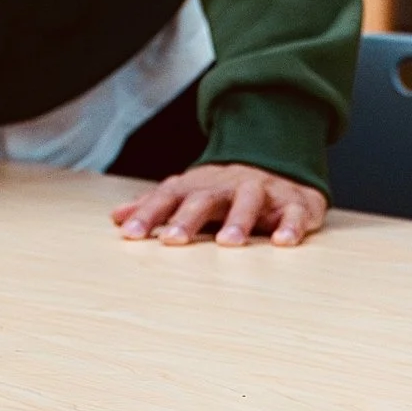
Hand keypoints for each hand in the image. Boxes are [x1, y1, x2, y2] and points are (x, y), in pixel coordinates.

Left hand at [113, 162, 326, 249]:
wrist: (279, 167)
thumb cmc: (225, 191)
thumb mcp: (190, 194)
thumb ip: (156, 207)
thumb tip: (116, 217)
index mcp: (199, 187)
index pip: (168, 197)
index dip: (148, 214)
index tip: (129, 234)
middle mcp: (228, 186)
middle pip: (205, 198)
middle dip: (188, 219)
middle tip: (173, 241)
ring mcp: (262, 191)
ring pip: (249, 200)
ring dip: (239, 220)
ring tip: (229, 243)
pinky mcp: (295, 202)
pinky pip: (294, 212)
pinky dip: (290, 226)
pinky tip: (282, 242)